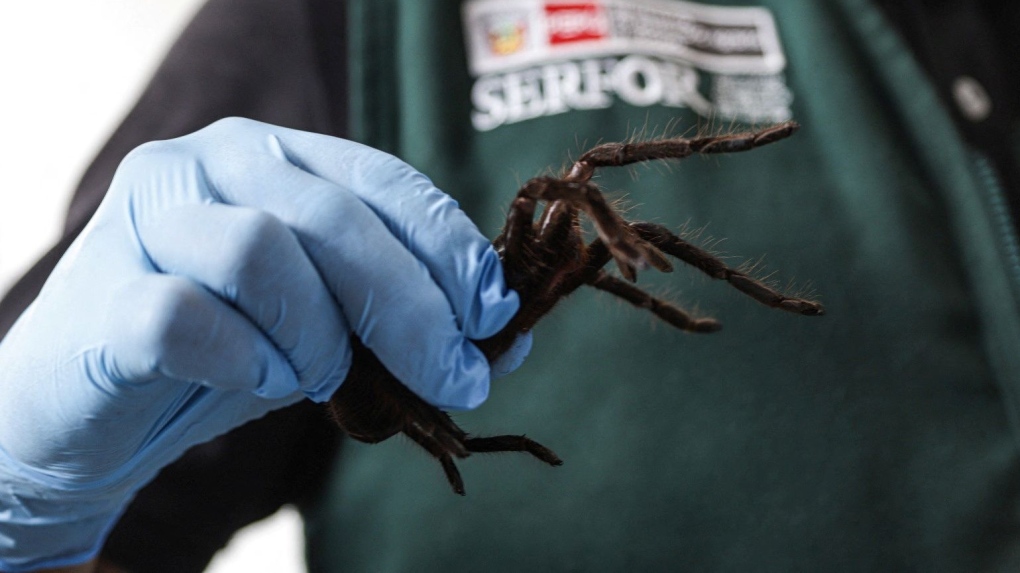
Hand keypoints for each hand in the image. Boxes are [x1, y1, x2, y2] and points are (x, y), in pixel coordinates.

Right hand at [0, 118, 521, 570]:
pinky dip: (243, 360)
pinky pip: (184, 315)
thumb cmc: (226, 352)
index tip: (493, 313)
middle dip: (413, 307)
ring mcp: (148, 218)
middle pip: (333, 218)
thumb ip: (411, 325)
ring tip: (322, 378)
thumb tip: (509, 344)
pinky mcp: (98, 290)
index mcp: (276, 157)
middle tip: (455, 377)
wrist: (95, 407)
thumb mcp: (335, 330)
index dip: (449, 246)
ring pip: (260, 252)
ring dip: (318, 335)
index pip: (383, 181)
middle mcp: (210, 164)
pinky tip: (260, 381)